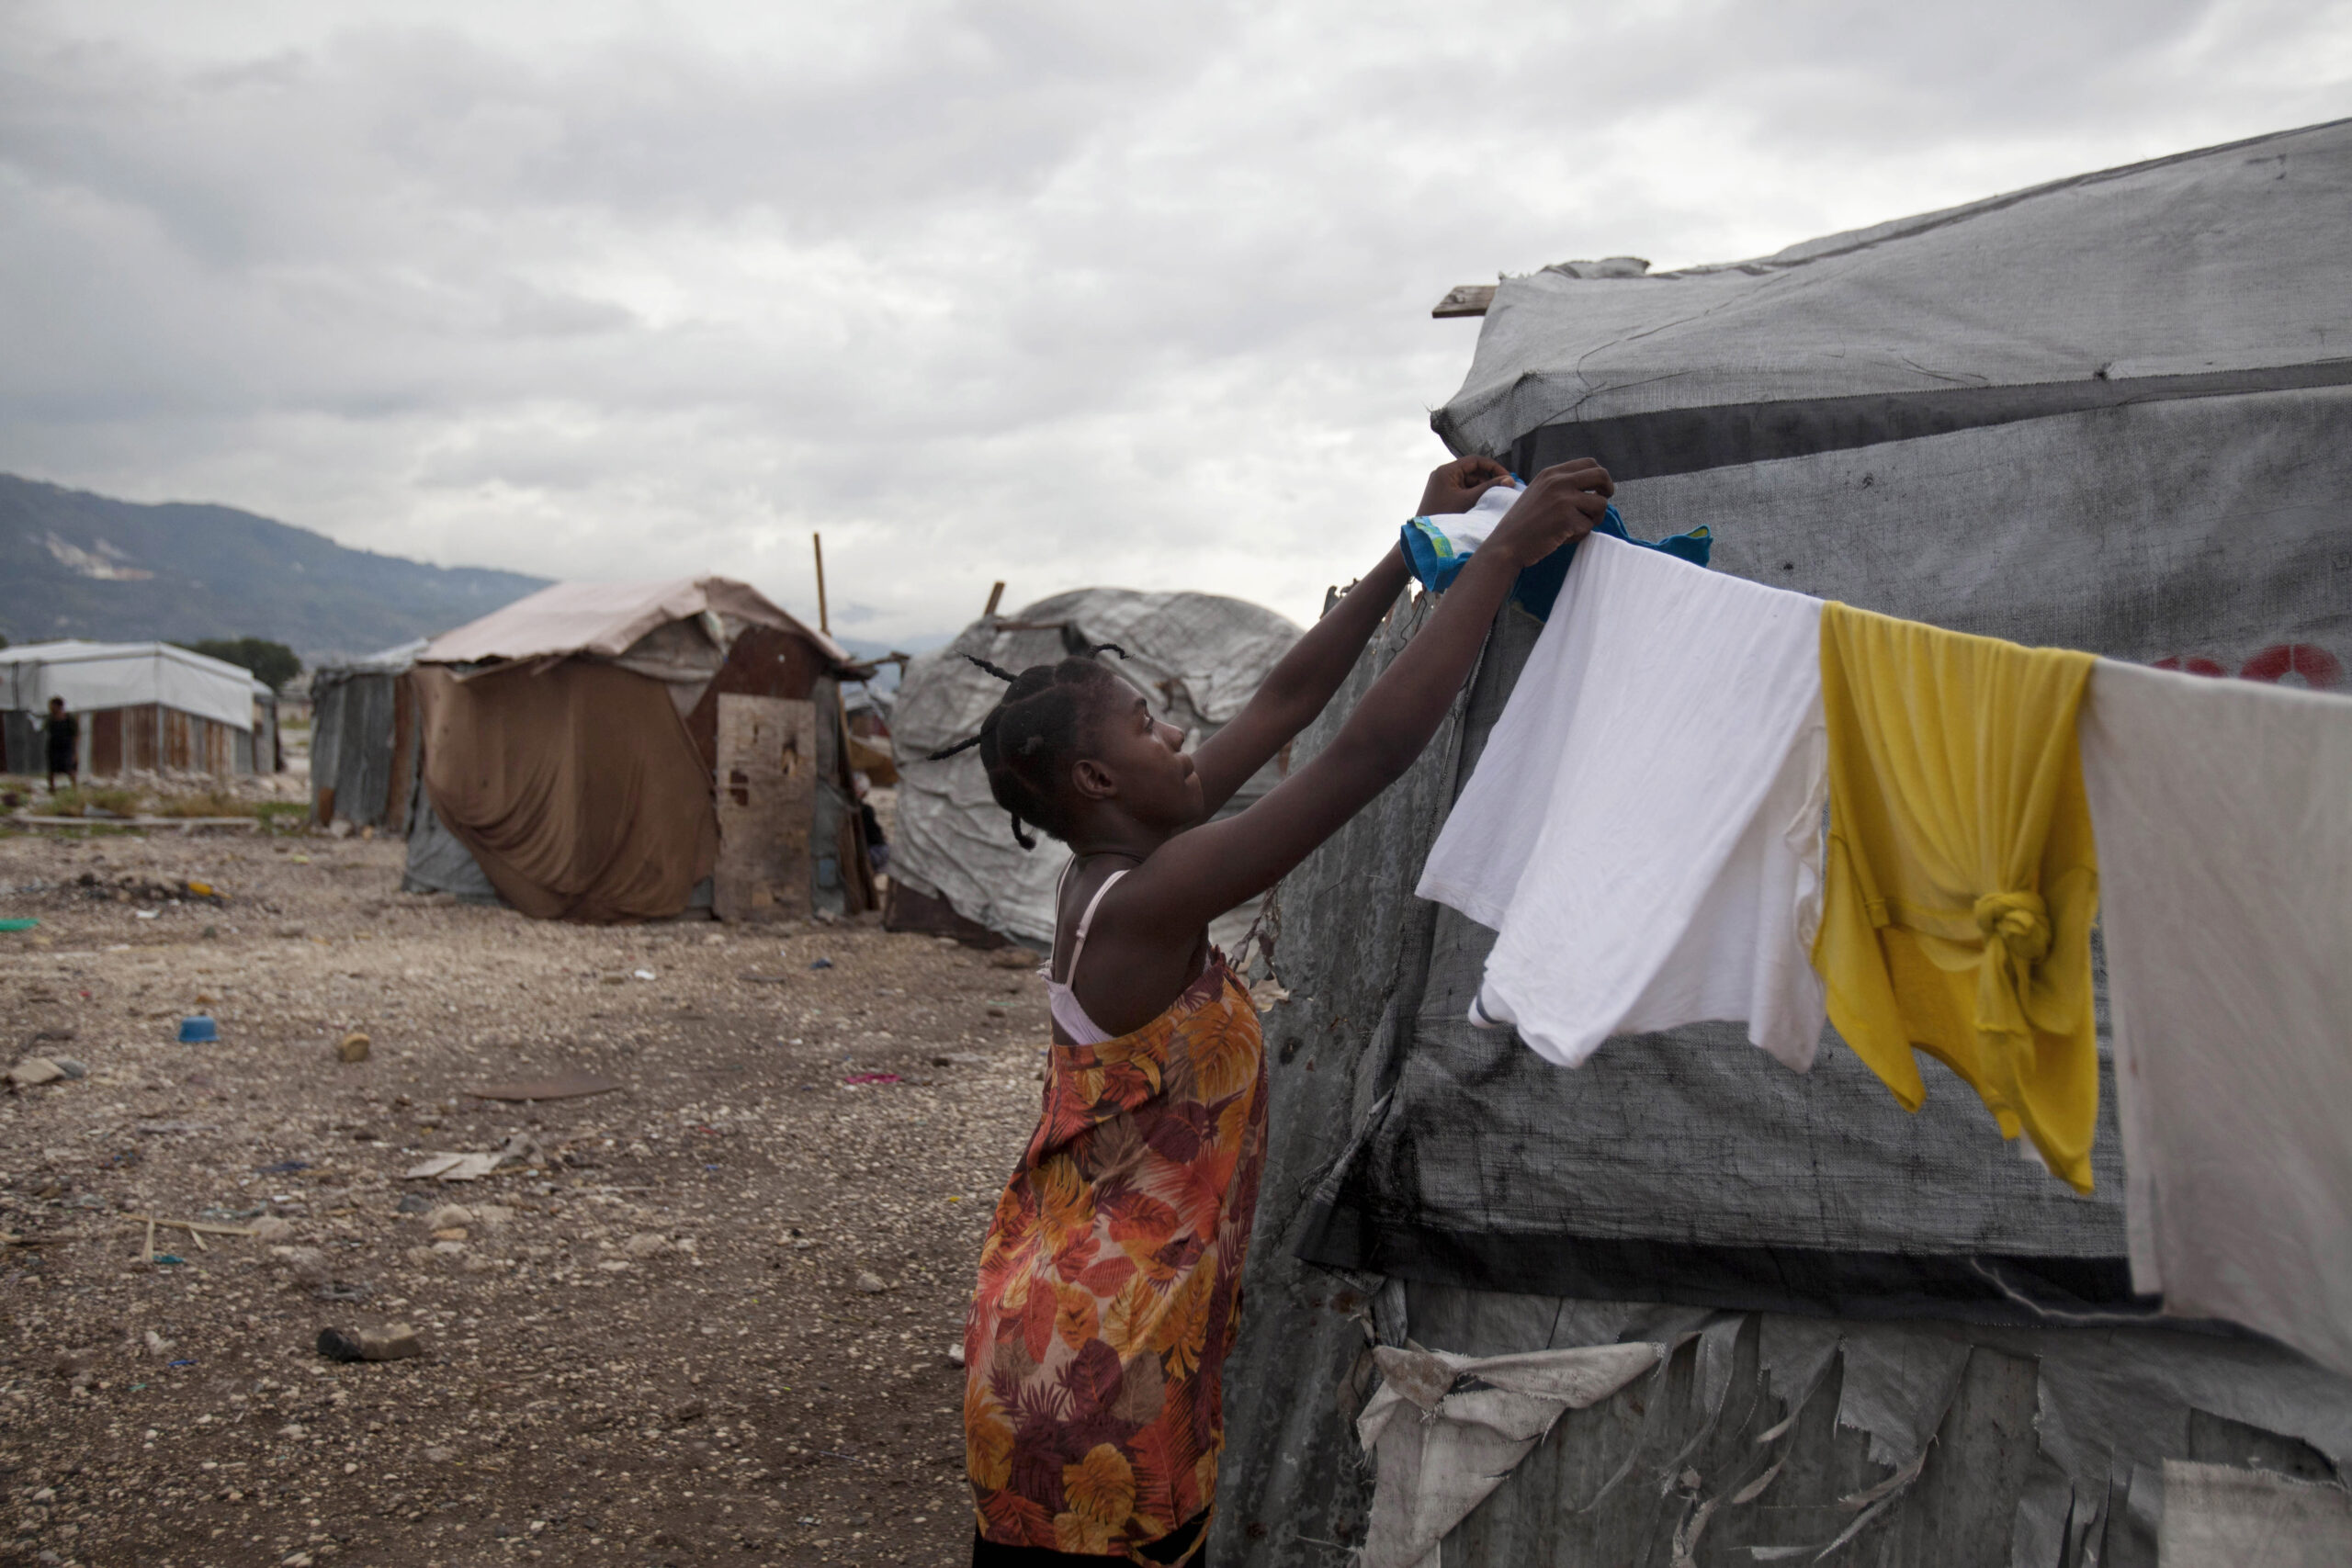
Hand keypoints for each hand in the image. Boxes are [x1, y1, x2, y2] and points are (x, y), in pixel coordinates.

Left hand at [1417, 455, 1514, 515]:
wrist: (1426, 538)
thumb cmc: (1446, 518)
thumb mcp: (1469, 501)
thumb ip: (1490, 488)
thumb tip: (1510, 479)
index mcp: (1447, 471)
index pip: (1475, 460)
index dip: (1493, 467)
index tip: (1507, 478)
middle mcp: (1444, 474)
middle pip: (1473, 470)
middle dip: (1489, 480)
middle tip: (1504, 490)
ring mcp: (1443, 484)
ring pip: (1469, 481)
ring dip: (1482, 489)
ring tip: (1493, 499)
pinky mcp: (1444, 494)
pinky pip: (1463, 490)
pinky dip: (1474, 495)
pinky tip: (1483, 504)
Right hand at [1482, 458, 1613, 568]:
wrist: (1506, 544)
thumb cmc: (1524, 523)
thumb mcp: (1539, 492)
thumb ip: (1561, 485)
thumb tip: (1593, 485)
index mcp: (1551, 473)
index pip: (1589, 463)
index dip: (1599, 477)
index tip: (1598, 490)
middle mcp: (1558, 481)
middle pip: (1601, 475)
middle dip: (1608, 490)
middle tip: (1601, 503)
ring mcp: (1563, 499)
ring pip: (1601, 504)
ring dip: (1594, 518)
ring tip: (1575, 527)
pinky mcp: (1567, 519)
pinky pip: (1589, 526)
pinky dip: (1580, 535)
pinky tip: (1563, 537)